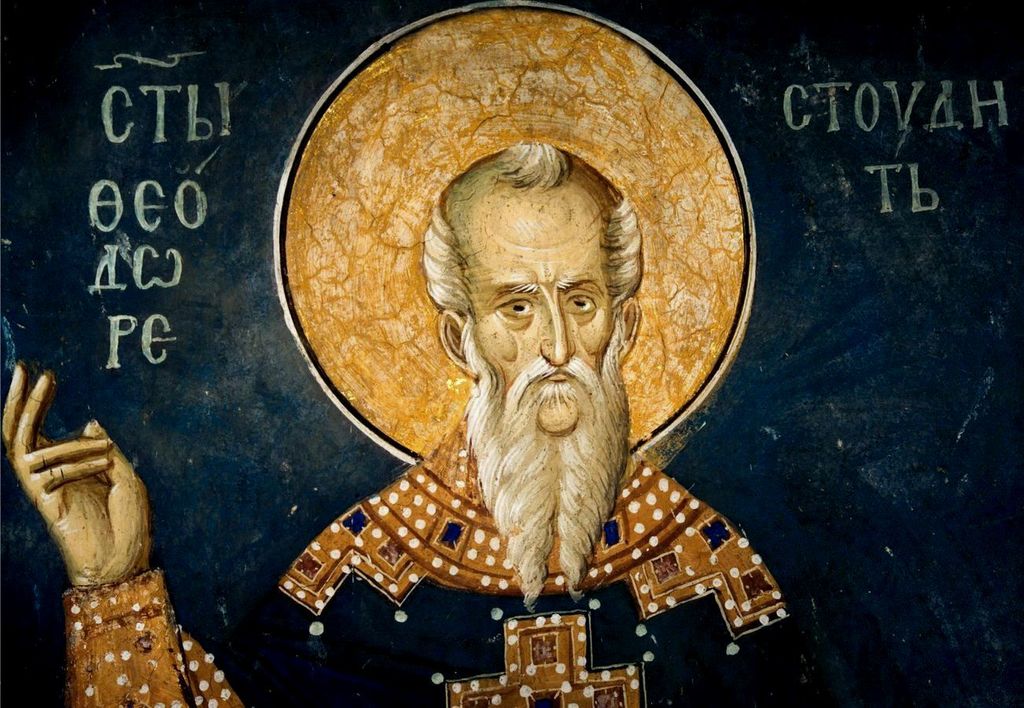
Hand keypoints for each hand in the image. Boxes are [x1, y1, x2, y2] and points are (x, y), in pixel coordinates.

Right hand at [2, 362, 150, 586]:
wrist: (126, 559)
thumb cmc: (129, 522)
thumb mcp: (126, 474)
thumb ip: (105, 448)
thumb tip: (88, 423)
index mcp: (69, 466)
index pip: (42, 428)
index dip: (38, 401)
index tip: (45, 373)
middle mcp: (51, 473)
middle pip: (20, 432)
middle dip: (21, 400)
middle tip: (27, 370)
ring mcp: (44, 487)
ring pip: (27, 447)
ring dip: (61, 435)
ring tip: (97, 439)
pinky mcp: (43, 502)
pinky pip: (44, 470)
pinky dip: (71, 460)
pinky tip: (102, 461)